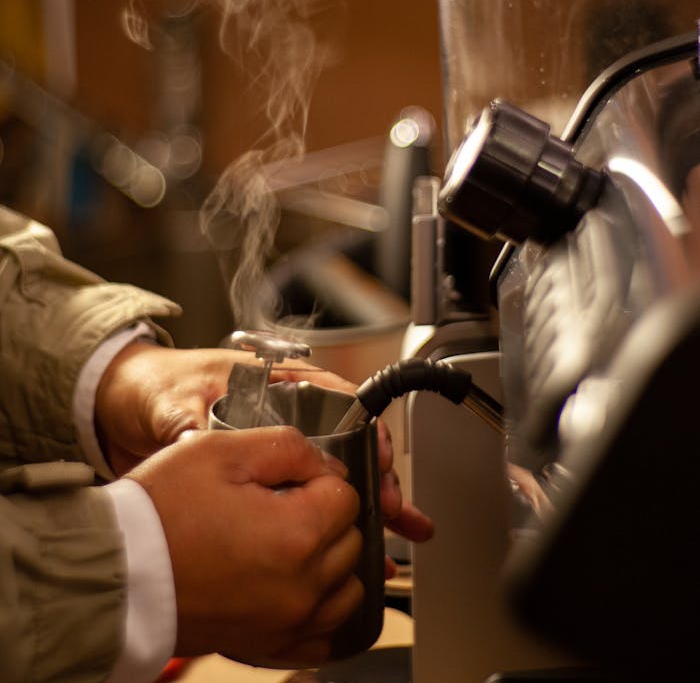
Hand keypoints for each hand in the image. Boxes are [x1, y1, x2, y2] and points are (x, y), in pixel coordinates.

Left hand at [95, 340, 432, 545]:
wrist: (124, 408)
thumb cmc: (155, 386)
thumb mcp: (173, 398)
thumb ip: (189, 418)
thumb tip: (196, 437)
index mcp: (272, 382)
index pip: (334, 397)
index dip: (363, 426)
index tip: (378, 454)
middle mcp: (283, 415)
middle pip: (345, 442)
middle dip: (375, 476)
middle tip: (393, 506)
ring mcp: (275, 452)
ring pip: (334, 477)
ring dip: (368, 504)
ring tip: (400, 531)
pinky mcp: (264, 483)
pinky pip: (306, 503)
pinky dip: (333, 524)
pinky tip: (359, 549)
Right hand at [128, 425, 362, 667]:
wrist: (117, 572)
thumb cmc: (161, 511)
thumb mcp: (222, 451)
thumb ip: (287, 448)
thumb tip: (325, 462)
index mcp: (297, 534)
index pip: (346, 495)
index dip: (317, 477)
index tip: (287, 478)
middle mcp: (302, 587)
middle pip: (350, 540)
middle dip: (324, 515)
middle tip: (280, 503)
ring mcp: (286, 623)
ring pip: (346, 589)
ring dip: (330, 562)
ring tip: (289, 541)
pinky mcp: (267, 646)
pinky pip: (323, 634)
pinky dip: (319, 610)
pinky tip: (293, 586)